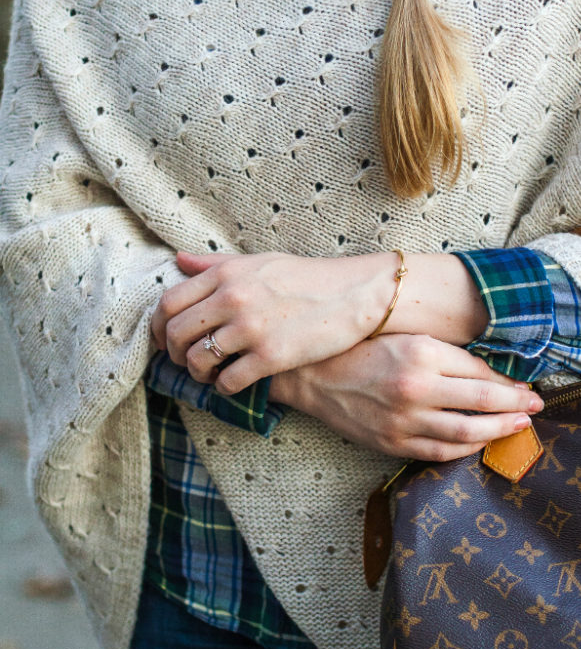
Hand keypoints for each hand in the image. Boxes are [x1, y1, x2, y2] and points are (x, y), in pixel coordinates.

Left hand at [150, 249, 395, 393]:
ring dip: (198, 374)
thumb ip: (216, 264)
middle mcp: (233, 298)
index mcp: (226, 274)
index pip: (168, 303)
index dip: (158, 327)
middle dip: (173, 354)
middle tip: (186, 361)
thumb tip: (178, 260)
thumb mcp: (259, 261)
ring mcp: (251, 328)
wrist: (354, 294)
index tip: (164, 340)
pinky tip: (234, 382)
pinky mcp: (270, 356)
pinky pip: (228, 382)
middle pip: (175, 334)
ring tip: (211, 373)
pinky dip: (223, 388)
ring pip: (197, 361)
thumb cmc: (307, 277)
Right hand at [269, 333, 543, 460]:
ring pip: (466, 433)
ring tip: (519, 427)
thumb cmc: (359, 348)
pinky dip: (466, 450)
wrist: (312, 375)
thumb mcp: (405, 337)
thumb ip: (445, 353)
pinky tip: (481, 443)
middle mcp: (415, 388)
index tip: (528, 386)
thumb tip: (489, 370)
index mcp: (420, 353)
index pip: (479, 371)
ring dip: (499, 431)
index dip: (509, 382)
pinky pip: (440, 452)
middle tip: (537, 407)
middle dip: (515, 406)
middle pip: (482, 402)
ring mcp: (404, 420)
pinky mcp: (392, 443)